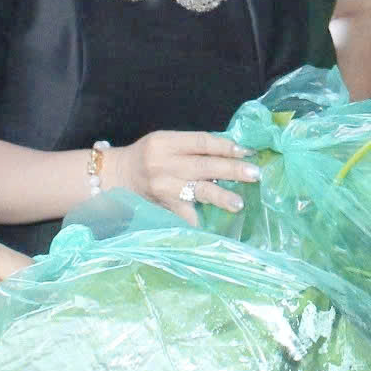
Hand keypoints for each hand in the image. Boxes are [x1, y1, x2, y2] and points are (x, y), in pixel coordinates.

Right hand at [124, 131, 259, 224]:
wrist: (116, 177)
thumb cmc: (146, 155)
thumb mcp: (165, 142)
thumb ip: (191, 146)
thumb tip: (229, 152)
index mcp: (166, 142)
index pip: (202, 142)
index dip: (226, 146)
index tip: (247, 151)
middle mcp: (164, 164)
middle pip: (204, 165)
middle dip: (232, 169)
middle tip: (255, 173)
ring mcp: (163, 187)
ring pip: (197, 191)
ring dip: (220, 196)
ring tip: (239, 203)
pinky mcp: (162, 207)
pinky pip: (184, 215)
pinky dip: (199, 221)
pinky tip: (214, 228)